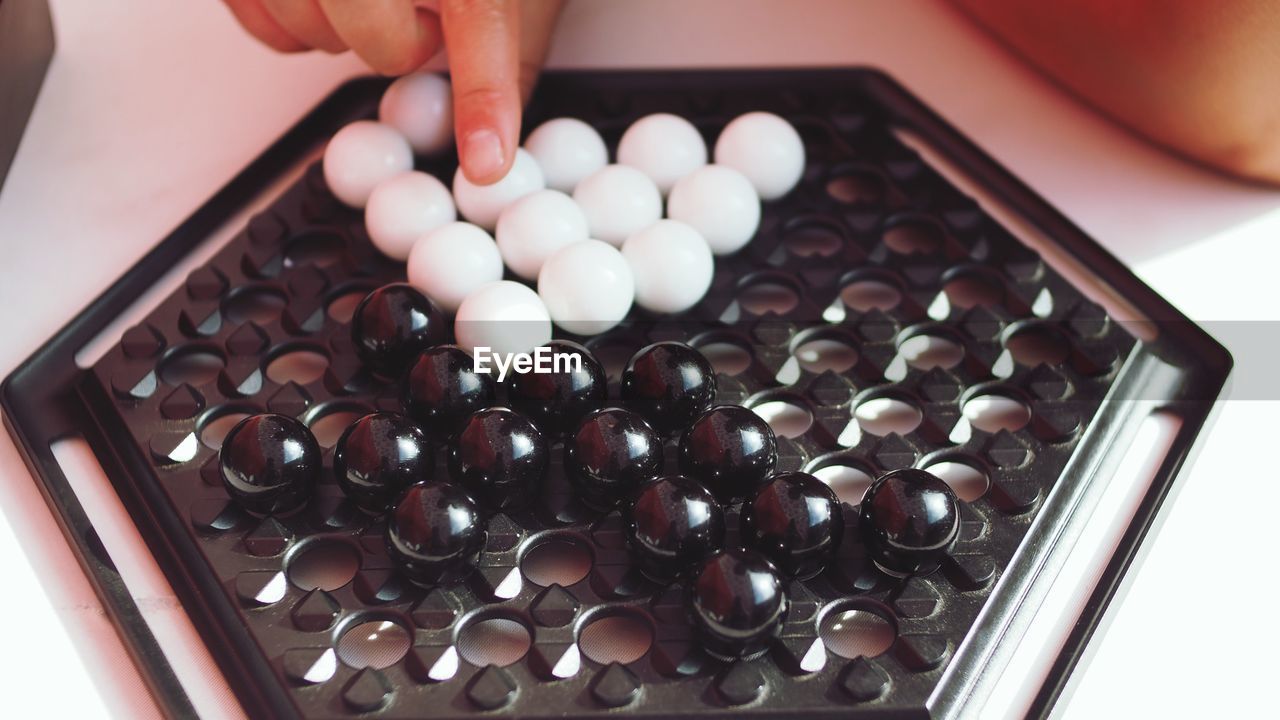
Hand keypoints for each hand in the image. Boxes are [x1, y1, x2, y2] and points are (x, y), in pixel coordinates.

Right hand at [223, 0, 564, 183]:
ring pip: (306, 28)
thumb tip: (496, 134)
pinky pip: (257, 18)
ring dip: (338, 31)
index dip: (482, 96)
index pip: (477, 14)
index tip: (485, 156)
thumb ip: (504, 42)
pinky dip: (285, 22)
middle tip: (416, 13)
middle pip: (375, 34)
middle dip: (397, 43)